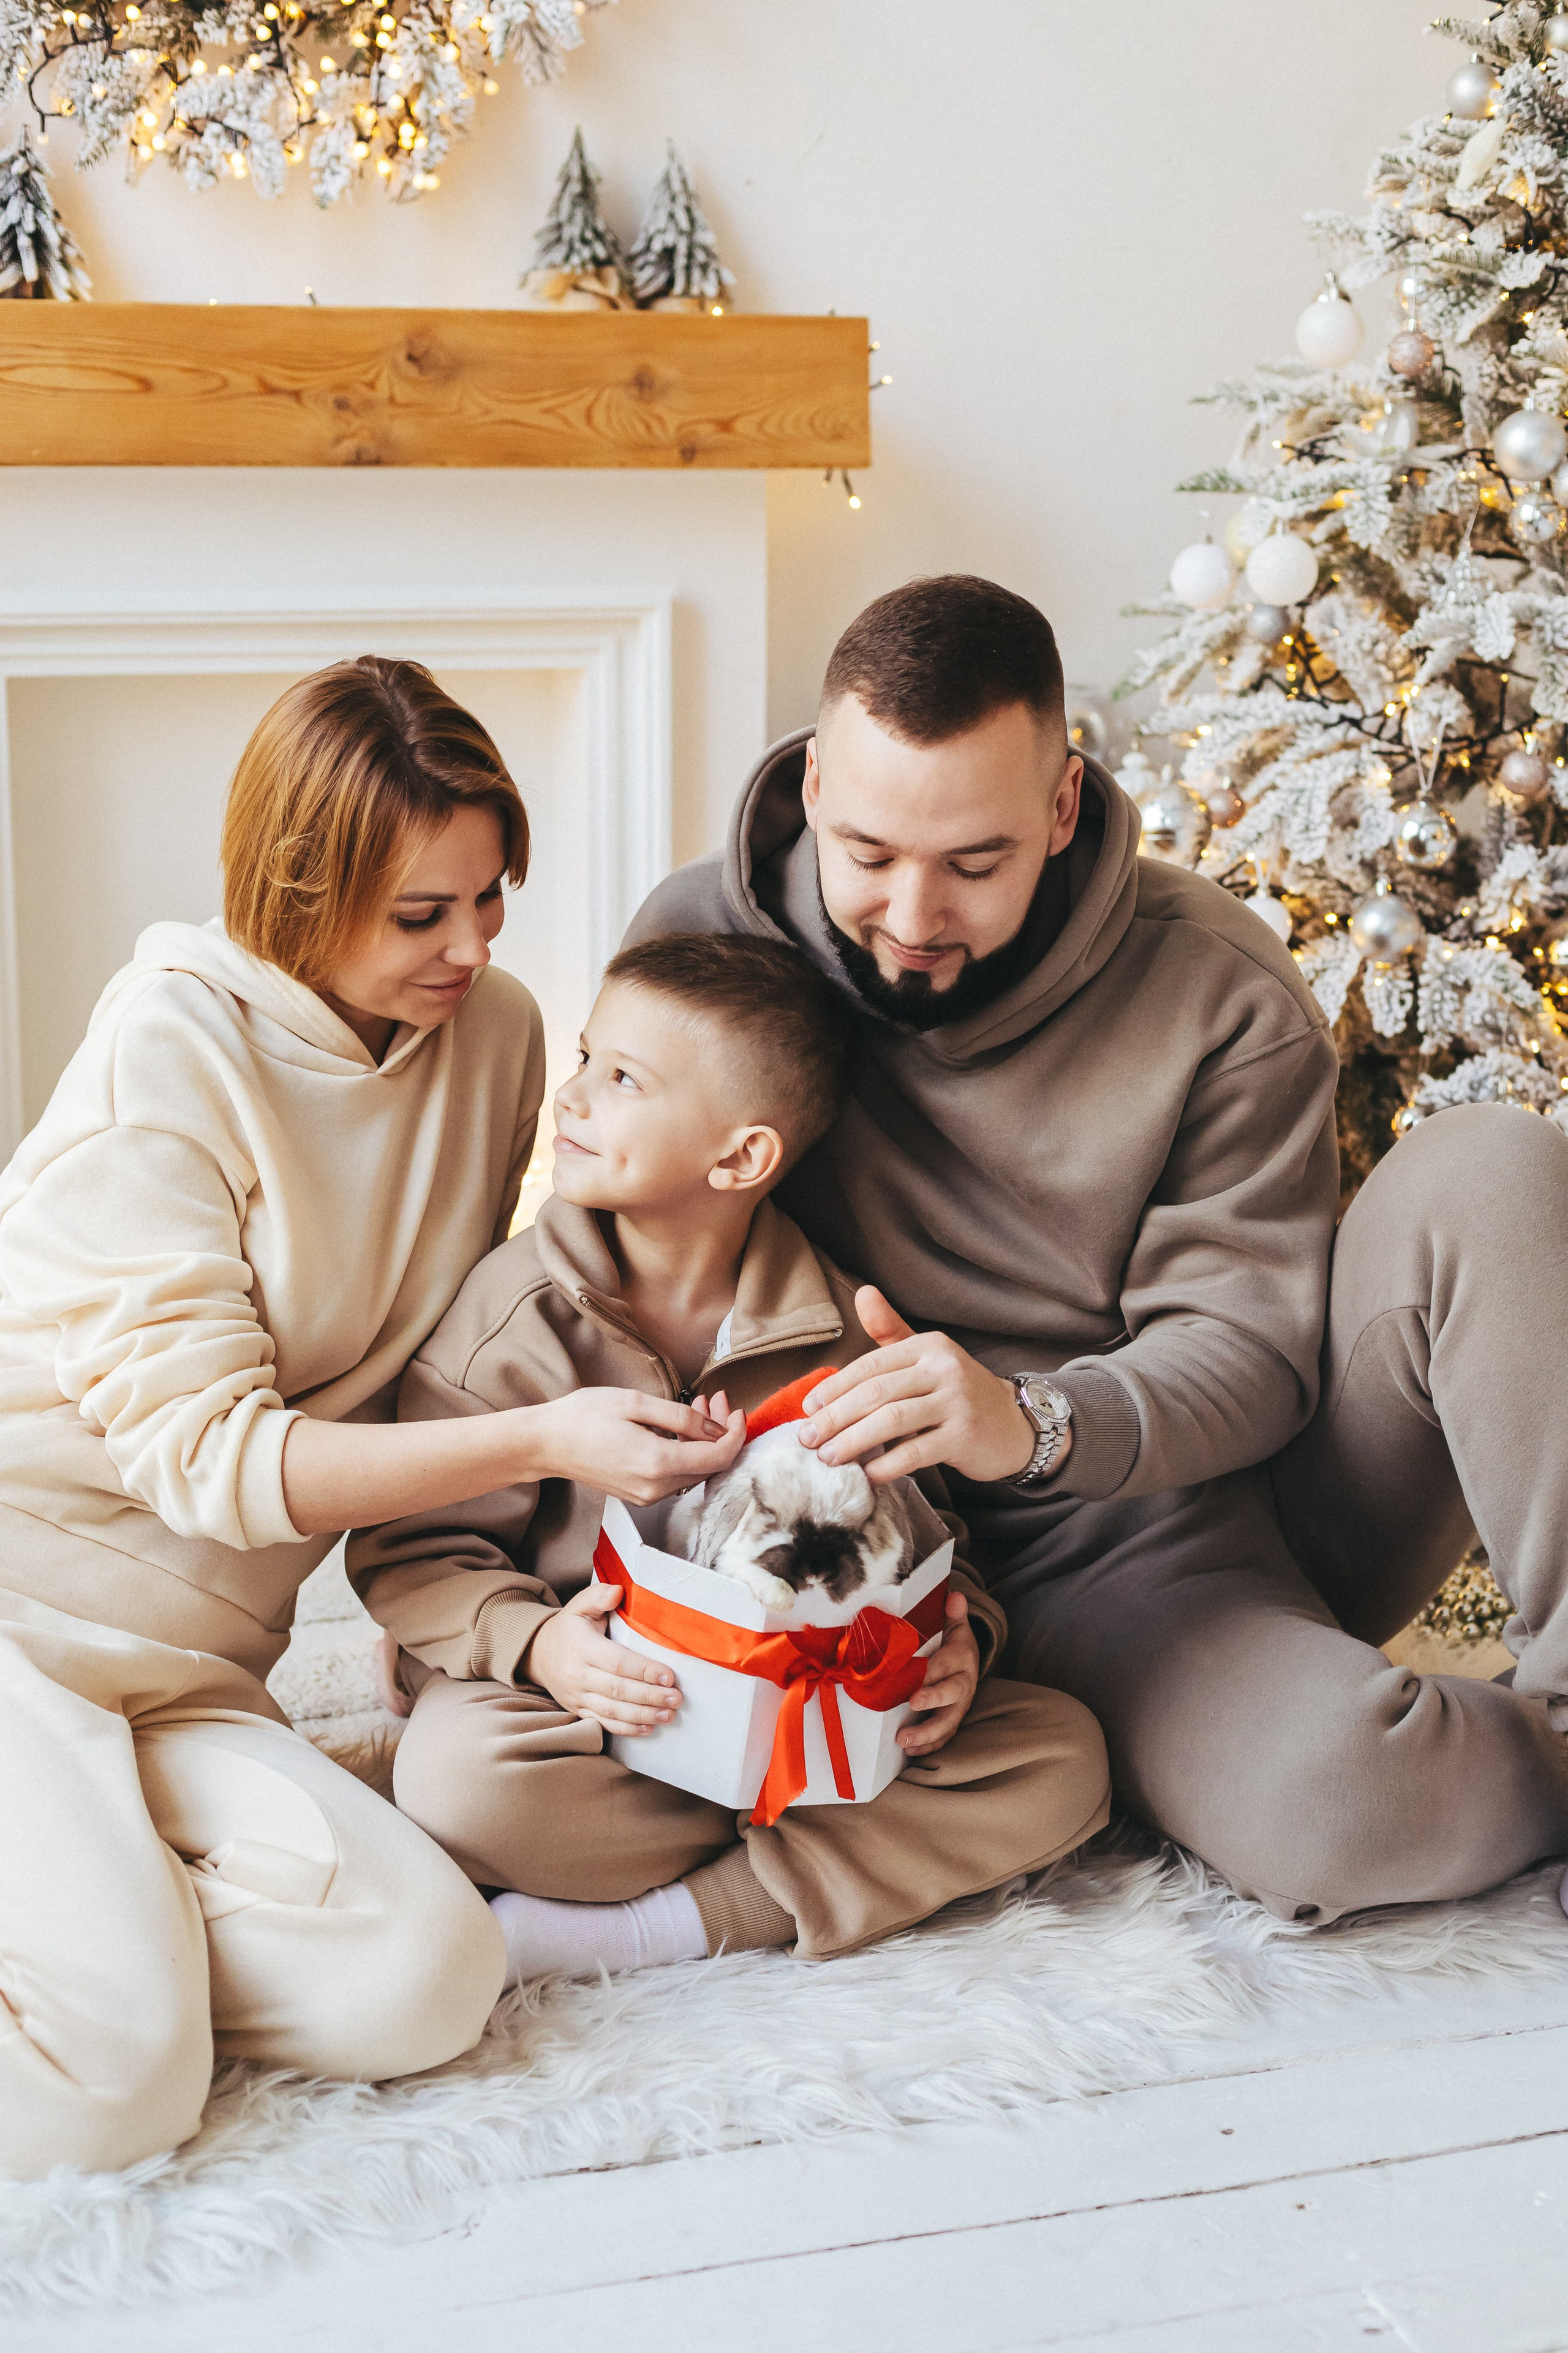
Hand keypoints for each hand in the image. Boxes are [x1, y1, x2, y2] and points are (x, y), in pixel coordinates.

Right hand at [522, 1386, 745, 1505]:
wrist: (546, 1443)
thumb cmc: (584, 1417)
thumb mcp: (636, 1403)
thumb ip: (682, 1417)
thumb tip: (716, 1428)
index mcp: (657, 1464)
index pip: (718, 1457)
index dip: (736, 1433)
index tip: (737, 1410)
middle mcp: (656, 1488)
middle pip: (710, 1466)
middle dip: (721, 1432)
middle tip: (716, 1399)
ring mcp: (647, 1496)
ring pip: (695, 1471)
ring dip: (705, 1440)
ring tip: (700, 1405)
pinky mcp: (640, 1495)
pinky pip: (677, 1475)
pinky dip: (687, 1451)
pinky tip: (681, 1427)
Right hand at [527, 1582, 682, 1736]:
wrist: (537, 1654)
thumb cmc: (568, 1628)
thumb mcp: (579, 1606)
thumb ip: (598, 1596)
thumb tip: (618, 1591)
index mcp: (582, 1647)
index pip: (617, 1662)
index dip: (643, 1670)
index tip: (668, 1676)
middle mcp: (578, 1675)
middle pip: (618, 1690)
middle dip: (650, 1696)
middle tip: (676, 1698)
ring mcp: (577, 1696)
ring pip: (612, 1711)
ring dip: (642, 1715)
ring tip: (668, 1715)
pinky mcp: (578, 1711)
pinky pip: (603, 1723)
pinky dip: (626, 1729)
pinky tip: (648, 1727)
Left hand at [799, 1289, 1057, 1487]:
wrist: (1013, 1425)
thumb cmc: (956, 1392)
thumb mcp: (926, 1357)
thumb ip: (890, 1331)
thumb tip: (862, 1293)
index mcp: (929, 1346)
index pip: (870, 1365)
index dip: (835, 1387)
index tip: (808, 1410)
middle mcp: (944, 1368)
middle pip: (876, 1393)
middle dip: (835, 1418)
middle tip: (807, 1440)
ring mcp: (957, 1402)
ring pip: (892, 1421)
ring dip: (853, 1441)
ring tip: (828, 1458)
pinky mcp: (965, 1436)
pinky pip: (916, 1452)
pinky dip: (887, 1464)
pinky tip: (867, 1474)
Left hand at [897, 1591, 978, 1755]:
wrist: (968, 1662)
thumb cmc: (952, 1643)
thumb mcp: (955, 1625)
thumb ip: (953, 1613)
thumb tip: (955, 1595)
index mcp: (961, 1658)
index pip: (946, 1664)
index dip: (932, 1671)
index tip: (916, 1675)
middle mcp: (963, 1683)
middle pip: (951, 1694)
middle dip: (933, 1700)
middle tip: (912, 1703)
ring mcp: (959, 1705)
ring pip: (948, 1722)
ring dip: (927, 1733)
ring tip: (904, 1741)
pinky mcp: (952, 1720)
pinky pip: (944, 1737)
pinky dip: (929, 1746)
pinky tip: (910, 1752)